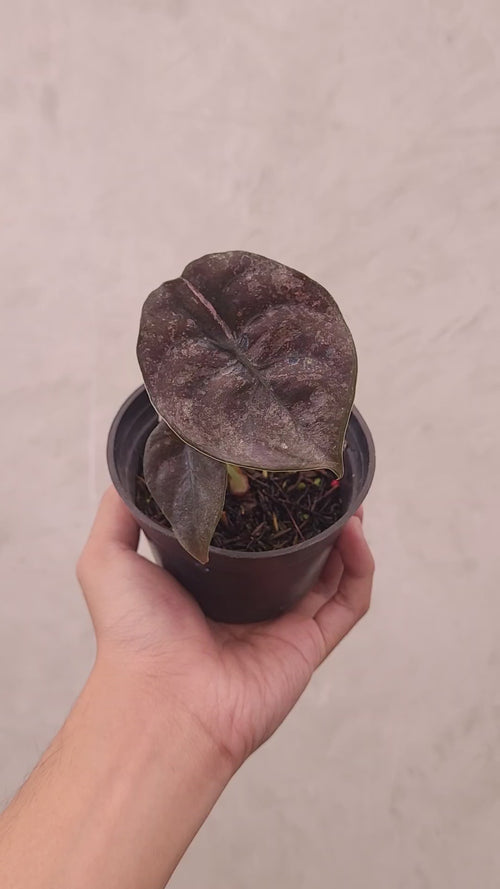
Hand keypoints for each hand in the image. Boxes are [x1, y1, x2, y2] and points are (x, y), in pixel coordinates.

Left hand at [77, 488, 374, 771]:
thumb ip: (118, 513)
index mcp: (211, 583)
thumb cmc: (133, 633)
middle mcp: (251, 602)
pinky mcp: (309, 644)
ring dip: (345, 535)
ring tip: (349, 499)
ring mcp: (284, 624)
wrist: (163, 700)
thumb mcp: (108, 559)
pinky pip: (349, 602)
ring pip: (331, 573)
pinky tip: (354, 531)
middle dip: (314, 517)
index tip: (277, 471)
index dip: (268, 504)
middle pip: (297, 552)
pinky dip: (360, 567)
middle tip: (323, 483)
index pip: (250, 536)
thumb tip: (134, 473)